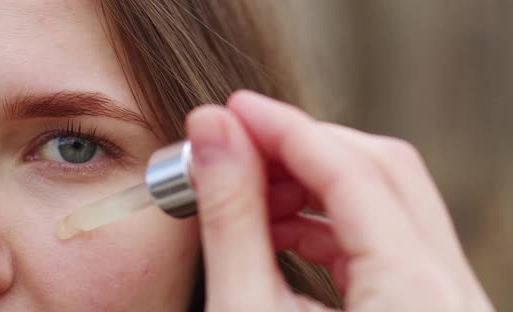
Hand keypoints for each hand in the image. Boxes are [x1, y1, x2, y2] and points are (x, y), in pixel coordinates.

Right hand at [185, 91, 493, 311]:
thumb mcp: (245, 309)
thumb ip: (231, 219)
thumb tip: (213, 134)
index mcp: (414, 296)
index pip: (353, 170)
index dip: (285, 128)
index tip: (233, 110)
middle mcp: (447, 293)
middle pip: (382, 169)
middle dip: (302, 149)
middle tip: (237, 147)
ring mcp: (441, 299)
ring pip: (387, 198)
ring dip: (312, 184)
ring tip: (249, 194)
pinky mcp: (422, 305)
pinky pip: (383, 235)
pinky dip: (327, 220)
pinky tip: (278, 228)